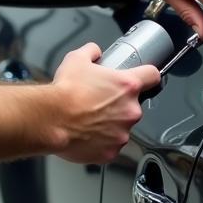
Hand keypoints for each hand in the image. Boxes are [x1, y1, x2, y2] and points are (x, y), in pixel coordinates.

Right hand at [48, 43, 159, 162]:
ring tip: (90, 120)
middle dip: (119, 105)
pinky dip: (101, 142)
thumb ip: (91, 51)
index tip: (144, 79)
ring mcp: (122, 133)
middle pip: (133, 105)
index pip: (152, 76)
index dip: (147, 76)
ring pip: (122, 127)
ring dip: (111, 124)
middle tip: (99, 103)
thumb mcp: (76, 59)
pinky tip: (87, 135)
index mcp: (127, 86)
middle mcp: (130, 110)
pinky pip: (110, 146)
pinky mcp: (111, 152)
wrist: (50, 119)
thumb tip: (94, 51)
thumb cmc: (64, 92)